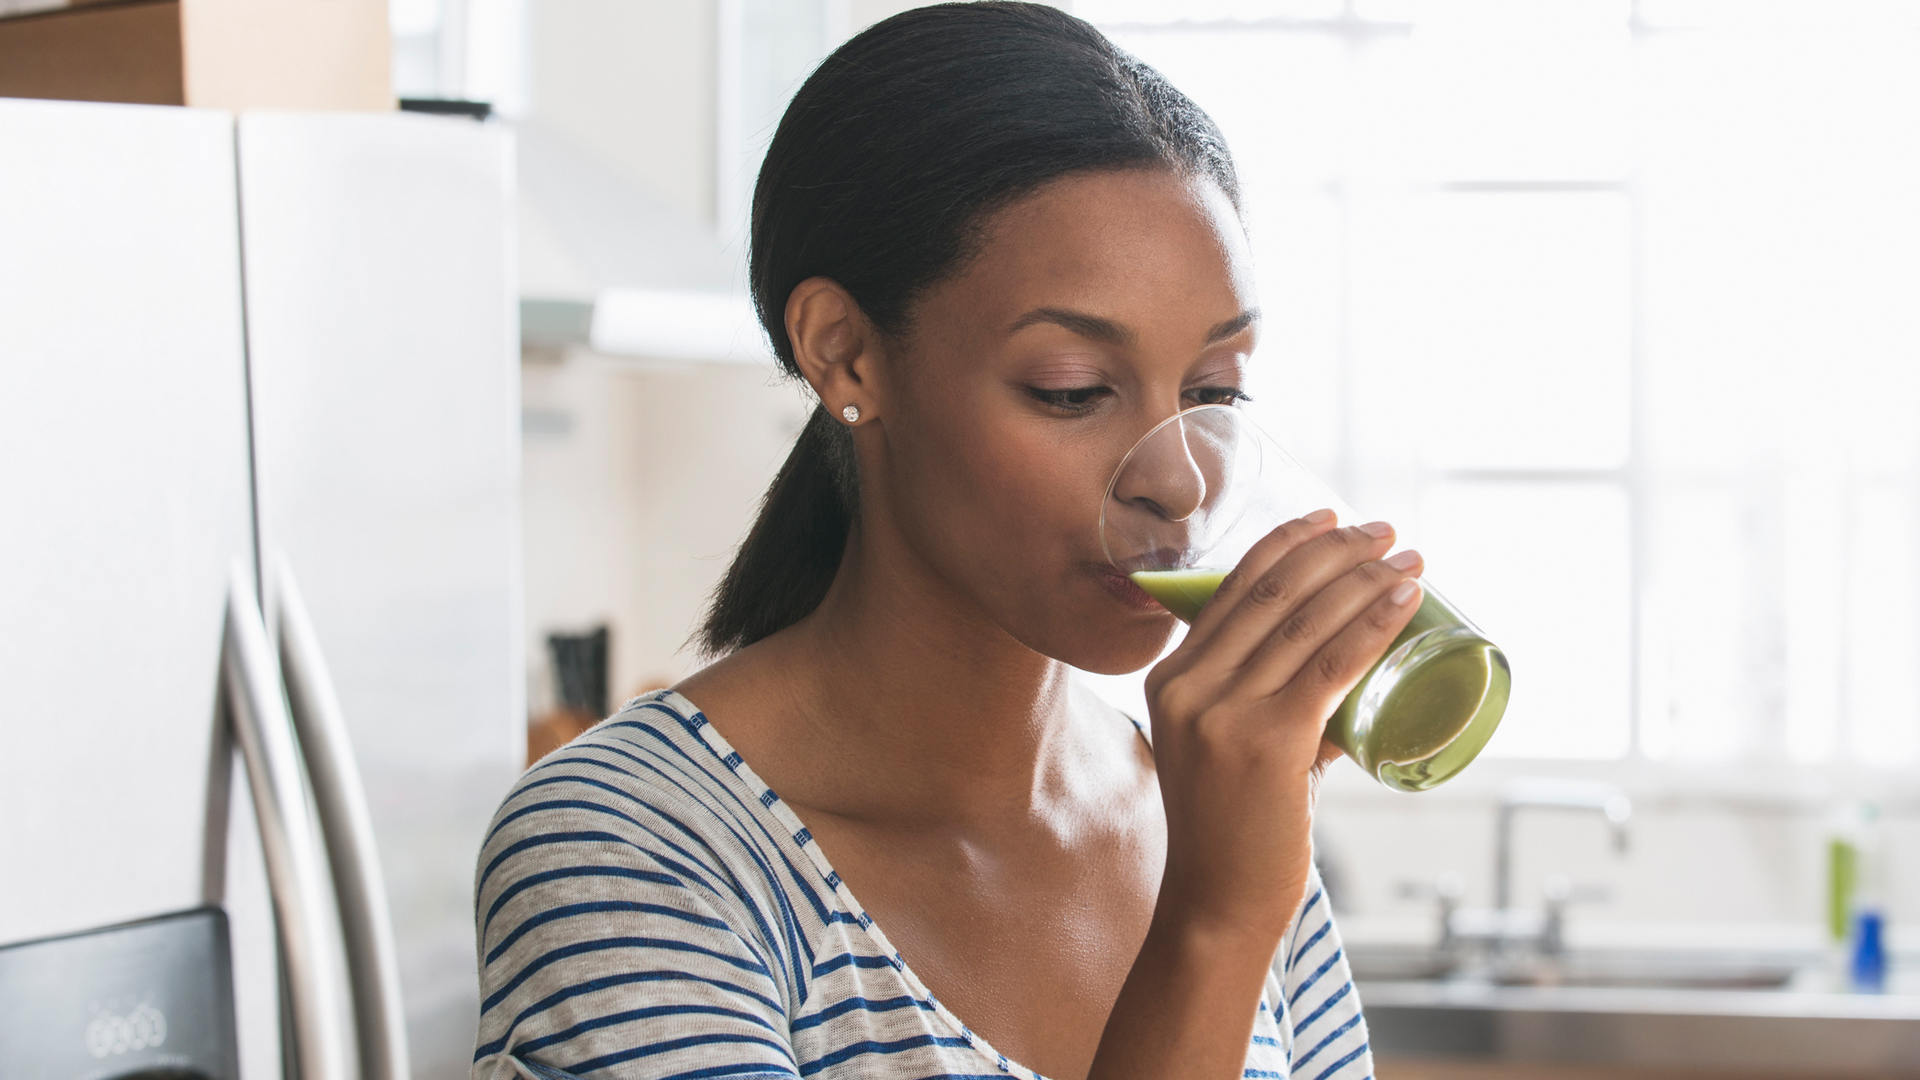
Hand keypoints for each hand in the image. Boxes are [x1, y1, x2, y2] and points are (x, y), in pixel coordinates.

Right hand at [1145, 509, 1422, 942]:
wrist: (1215, 905)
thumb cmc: (1234, 832)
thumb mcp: (1228, 749)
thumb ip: (1277, 705)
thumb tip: (1346, 671)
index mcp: (1171, 678)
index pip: (1233, 586)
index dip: (1288, 542)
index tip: (1332, 518)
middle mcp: (1188, 684)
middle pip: (1274, 591)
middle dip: (1337, 549)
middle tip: (1385, 531)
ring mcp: (1223, 712)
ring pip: (1307, 621)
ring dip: (1366, 579)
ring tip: (1409, 559)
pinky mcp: (1267, 741)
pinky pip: (1331, 665)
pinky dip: (1374, 624)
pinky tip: (1405, 602)